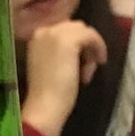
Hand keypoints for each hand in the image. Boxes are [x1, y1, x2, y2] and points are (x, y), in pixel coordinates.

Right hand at [20, 21, 108, 135]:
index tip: (79, 66)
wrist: (44, 107)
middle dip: (83, 47)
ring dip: (90, 50)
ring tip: (87, 73)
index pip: (63, 31)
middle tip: (85, 71)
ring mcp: (56, 33)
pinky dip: (99, 47)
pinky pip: (92, 36)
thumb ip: (58, 52)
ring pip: (83, 31)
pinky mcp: (70, 40)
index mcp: (36, 36)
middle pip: (74, 28)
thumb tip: (79, 49)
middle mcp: (44, 29)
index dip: (75, 46)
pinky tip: (99, 63)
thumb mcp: (50, 66)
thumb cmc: (46, 95)